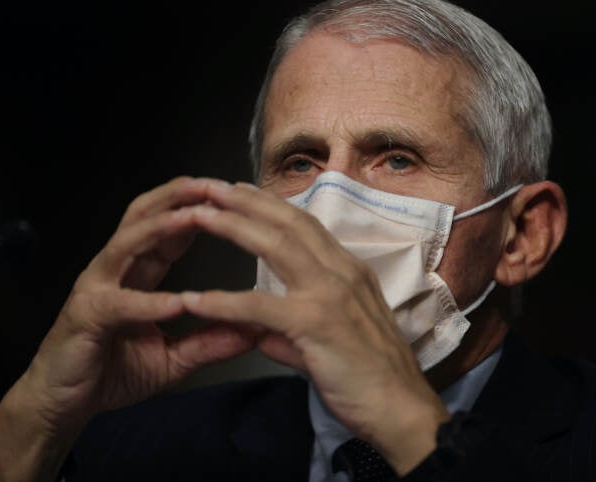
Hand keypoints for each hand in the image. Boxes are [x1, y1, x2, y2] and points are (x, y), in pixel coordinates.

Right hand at [0, 177, 256, 480]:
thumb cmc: (113, 372)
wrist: (63, 404)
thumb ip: (209, 342)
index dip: (196, 207)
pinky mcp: (85, 316)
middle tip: (214, 185)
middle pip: (143, 217)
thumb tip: (253, 332)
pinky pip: (119, 304)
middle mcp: (115, 270)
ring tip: (195, 217)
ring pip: (127, 243)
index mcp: (136, 272)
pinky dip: (149, 302)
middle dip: (178, 197)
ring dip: (162, 227)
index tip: (231, 196)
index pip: (168, 229)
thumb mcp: (173, 358)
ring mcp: (96, 287)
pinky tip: (177, 302)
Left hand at [180, 182, 450, 474]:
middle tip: (209, 186)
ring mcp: (331, 294)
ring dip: (233, 226)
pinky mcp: (316, 324)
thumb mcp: (331, 341)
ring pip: (276, 246)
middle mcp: (342, 272)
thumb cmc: (372, 378)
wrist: (402, 410)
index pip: (305, 225)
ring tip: (198, 215)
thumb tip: (260, 333)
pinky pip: (260, 307)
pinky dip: (223, 301)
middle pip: (288, 223)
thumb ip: (290, 332)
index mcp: (349, 271)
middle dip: (246, 200)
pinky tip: (192, 300)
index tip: (239, 192)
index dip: (270, 205)